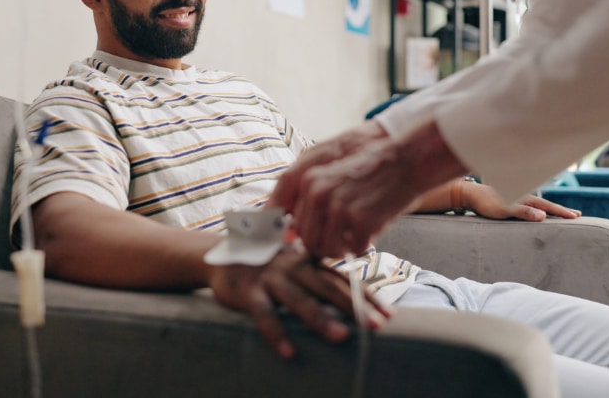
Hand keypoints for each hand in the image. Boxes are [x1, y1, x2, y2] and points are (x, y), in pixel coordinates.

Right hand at [207, 248, 388, 359]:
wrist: (219, 255)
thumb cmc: (264, 265)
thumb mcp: (293, 266)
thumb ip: (318, 278)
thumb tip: (353, 298)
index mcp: (308, 262)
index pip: (343, 279)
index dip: (367, 295)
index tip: (389, 313)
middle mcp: (293, 267)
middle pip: (328, 287)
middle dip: (354, 306)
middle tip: (376, 326)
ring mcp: (270, 279)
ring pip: (299, 300)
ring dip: (321, 319)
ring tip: (342, 337)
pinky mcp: (248, 292)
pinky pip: (264, 315)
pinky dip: (277, 334)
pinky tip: (289, 353)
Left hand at [272, 120, 464, 257]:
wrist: (406, 161)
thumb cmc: (370, 173)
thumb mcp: (331, 179)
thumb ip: (308, 202)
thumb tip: (289, 233)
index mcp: (307, 181)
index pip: (282, 217)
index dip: (286, 235)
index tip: (290, 244)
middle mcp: (318, 193)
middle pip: (306, 240)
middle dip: (321, 245)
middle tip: (339, 240)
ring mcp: (339, 207)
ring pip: (326, 250)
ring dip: (341, 249)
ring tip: (355, 236)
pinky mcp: (360, 220)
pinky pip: (354, 250)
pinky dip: (364, 246)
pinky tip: (372, 230)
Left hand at [463, 181, 581, 220]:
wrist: (471, 194)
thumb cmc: (487, 203)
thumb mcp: (505, 209)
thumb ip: (524, 212)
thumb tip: (543, 216)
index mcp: (526, 198)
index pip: (549, 206)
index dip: (562, 212)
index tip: (576, 216)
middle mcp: (524, 196)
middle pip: (547, 203)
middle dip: (561, 209)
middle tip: (577, 214)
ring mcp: (518, 197)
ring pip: (540, 203)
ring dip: (551, 208)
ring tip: (562, 212)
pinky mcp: (512, 199)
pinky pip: (531, 204)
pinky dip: (540, 207)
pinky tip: (539, 210)